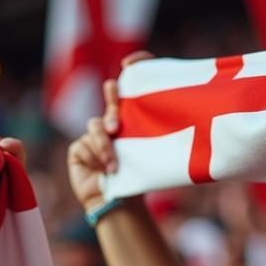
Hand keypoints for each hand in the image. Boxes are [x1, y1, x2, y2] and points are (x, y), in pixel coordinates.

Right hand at [67, 52, 154, 211]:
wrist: (118, 202)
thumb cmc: (137, 180)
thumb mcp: (150, 155)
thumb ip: (154, 137)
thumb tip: (187, 117)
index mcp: (131, 119)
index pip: (132, 87)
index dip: (131, 70)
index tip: (129, 62)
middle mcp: (111, 122)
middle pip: (111, 96)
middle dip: (114, 98)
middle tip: (120, 115)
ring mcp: (93, 135)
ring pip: (96, 126)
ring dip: (105, 145)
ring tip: (113, 164)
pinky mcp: (78, 148)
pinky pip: (85, 144)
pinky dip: (96, 156)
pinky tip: (104, 170)